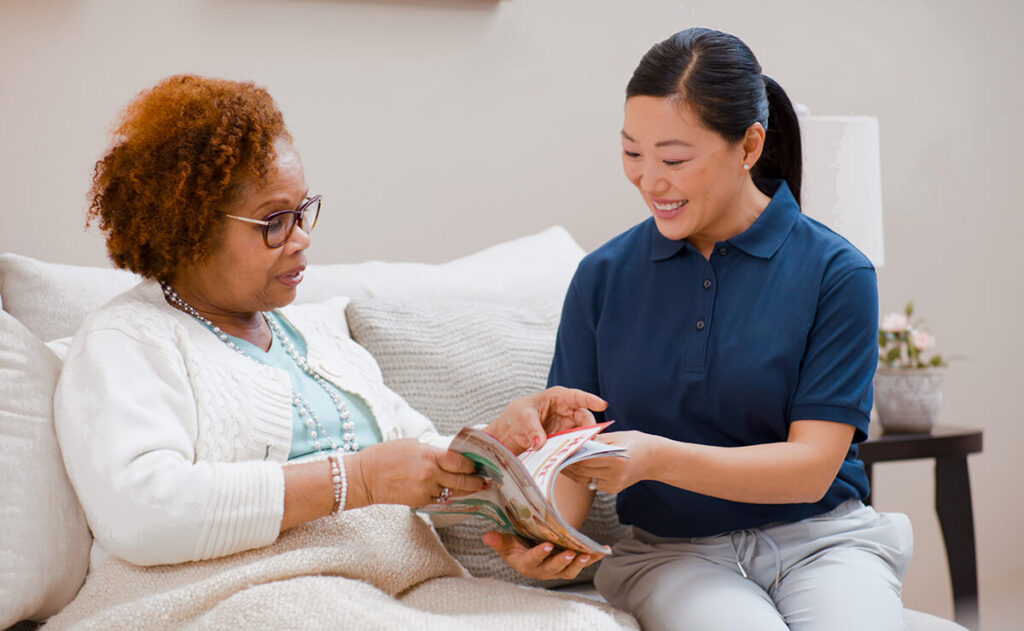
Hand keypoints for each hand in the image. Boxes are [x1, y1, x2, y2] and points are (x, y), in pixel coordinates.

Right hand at [351, 439, 483, 506]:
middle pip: (463, 481)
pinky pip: (440, 499)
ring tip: (474, 486)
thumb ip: (432, 451)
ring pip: (454, 492)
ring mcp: (425, 490)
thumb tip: (448, 455)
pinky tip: (453, 491)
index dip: (472, 465)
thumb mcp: (411, 445)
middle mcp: (430, 475)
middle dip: (476, 481)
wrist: (364, 478)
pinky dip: (448, 495)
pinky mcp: (420, 502)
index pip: (460, 462)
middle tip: (485, 480)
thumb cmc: (385, 456)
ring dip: (464, 490)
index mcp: (429, 456)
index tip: (478, 464)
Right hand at [482, 532, 602, 580]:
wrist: (527, 549)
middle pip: (553, 569)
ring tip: (587, 554)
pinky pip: (582, 563)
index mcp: (526, 564)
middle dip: (562, 562)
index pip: (532, 561)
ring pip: (569, 570)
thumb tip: (485, 536)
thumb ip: (498, 541)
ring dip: (579, 563)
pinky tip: (603, 550)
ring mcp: (557, 569)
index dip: (540, 554)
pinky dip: (593, 557)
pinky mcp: (568, 565)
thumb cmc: (515, 545)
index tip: (548, 545)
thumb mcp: (505, 542)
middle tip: (571, 554)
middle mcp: (542, 571)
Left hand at [485, 386, 606, 454]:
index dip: (590, 400)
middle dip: (589, 429)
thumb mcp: (522, 417)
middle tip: (589, 441)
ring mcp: (568, 427)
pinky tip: (572, 459)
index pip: (577, 397)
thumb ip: (532, 428)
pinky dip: (574, 452)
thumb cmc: (518, 414)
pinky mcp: (565, 441)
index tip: (602, 405)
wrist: (511, 431)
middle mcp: (567, 411)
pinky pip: (574, 446)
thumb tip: (540, 443)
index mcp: (558, 397)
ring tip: (580, 453)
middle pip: (585, 419)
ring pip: (583, 434)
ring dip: (583, 443)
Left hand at [562, 430, 657, 493]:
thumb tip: (574, 442)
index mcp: (616, 460)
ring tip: (558, 462)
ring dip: (570, 471)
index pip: (585, 459)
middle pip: (582, 470)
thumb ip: (594, 441)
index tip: (558, 449)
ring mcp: (614, 485)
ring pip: (583, 479)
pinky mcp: (612, 490)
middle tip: (552, 455)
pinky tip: (572, 468)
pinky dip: (580, 475)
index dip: (569, 455)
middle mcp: (615, 476)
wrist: (655, 459)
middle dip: (566, 463)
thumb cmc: (635, 442)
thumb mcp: (615, 437)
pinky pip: (590, 483)